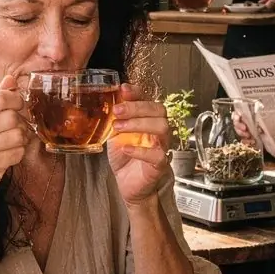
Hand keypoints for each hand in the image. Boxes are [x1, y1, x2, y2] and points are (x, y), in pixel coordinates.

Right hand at [0, 74, 28, 192]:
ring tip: (14, 141)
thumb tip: (11, 79)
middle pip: (11, 118)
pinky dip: (18, 154)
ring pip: (17, 136)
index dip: (17, 100)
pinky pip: (16, 154)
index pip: (0, 98)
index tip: (19, 106)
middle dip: (20, 123)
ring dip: (21, 139)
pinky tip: (8, 154)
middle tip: (18, 128)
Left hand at [108, 83, 169, 205]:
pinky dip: (140, 150)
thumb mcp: (116, 133)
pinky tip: (126, 149)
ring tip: (119, 128)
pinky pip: (158, 155)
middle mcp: (158, 131)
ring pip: (162, 128)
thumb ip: (117, 117)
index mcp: (148, 120)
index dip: (137, 93)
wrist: (128, 184)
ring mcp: (161, 146)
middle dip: (137, 108)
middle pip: (159, 110)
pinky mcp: (160, 165)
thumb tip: (112, 97)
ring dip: (139, 124)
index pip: (148, 100)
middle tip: (117, 111)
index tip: (123, 89)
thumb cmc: (125, 157)